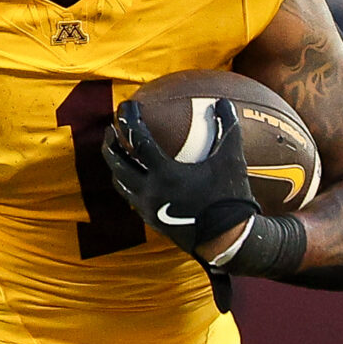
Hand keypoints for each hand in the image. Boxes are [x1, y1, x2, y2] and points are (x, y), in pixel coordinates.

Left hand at [100, 98, 261, 262]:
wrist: (227, 241)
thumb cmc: (231, 198)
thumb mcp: (232, 160)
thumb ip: (227, 127)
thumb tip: (224, 102)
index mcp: (165, 174)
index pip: (138, 141)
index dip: (130, 120)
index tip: (127, 106)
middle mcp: (150, 192)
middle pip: (118, 163)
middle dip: (111, 142)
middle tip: (111, 128)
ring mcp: (148, 209)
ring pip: (121, 183)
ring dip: (115, 165)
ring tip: (116, 151)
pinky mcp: (152, 221)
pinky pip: (132, 197)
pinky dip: (128, 182)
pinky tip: (134, 176)